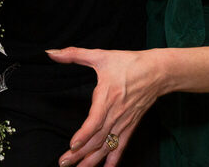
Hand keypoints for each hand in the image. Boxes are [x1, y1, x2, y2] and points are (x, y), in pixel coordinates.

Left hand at [48, 47, 165, 166]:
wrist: (157, 72)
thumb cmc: (128, 63)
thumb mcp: (100, 55)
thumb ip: (74, 55)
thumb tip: (51, 53)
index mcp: (107, 98)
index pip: (95, 121)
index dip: (84, 134)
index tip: (72, 145)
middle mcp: (116, 114)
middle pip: (97, 138)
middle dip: (80, 153)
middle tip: (64, 163)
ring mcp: (124, 122)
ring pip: (107, 145)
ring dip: (92, 160)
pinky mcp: (130, 126)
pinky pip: (121, 146)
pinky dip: (114, 159)